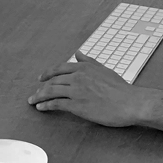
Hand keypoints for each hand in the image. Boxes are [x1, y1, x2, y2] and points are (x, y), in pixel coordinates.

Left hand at [28, 52, 143, 126]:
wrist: (130, 103)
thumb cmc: (120, 89)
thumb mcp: (104, 70)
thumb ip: (89, 62)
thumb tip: (78, 54)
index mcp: (84, 68)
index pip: (60, 68)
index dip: (48, 73)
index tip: (41, 78)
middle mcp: (78, 77)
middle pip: (53, 81)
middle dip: (41, 88)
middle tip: (34, 94)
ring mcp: (76, 91)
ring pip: (51, 91)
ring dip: (39, 97)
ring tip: (33, 101)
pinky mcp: (76, 105)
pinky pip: (56, 104)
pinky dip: (46, 105)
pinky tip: (41, 108)